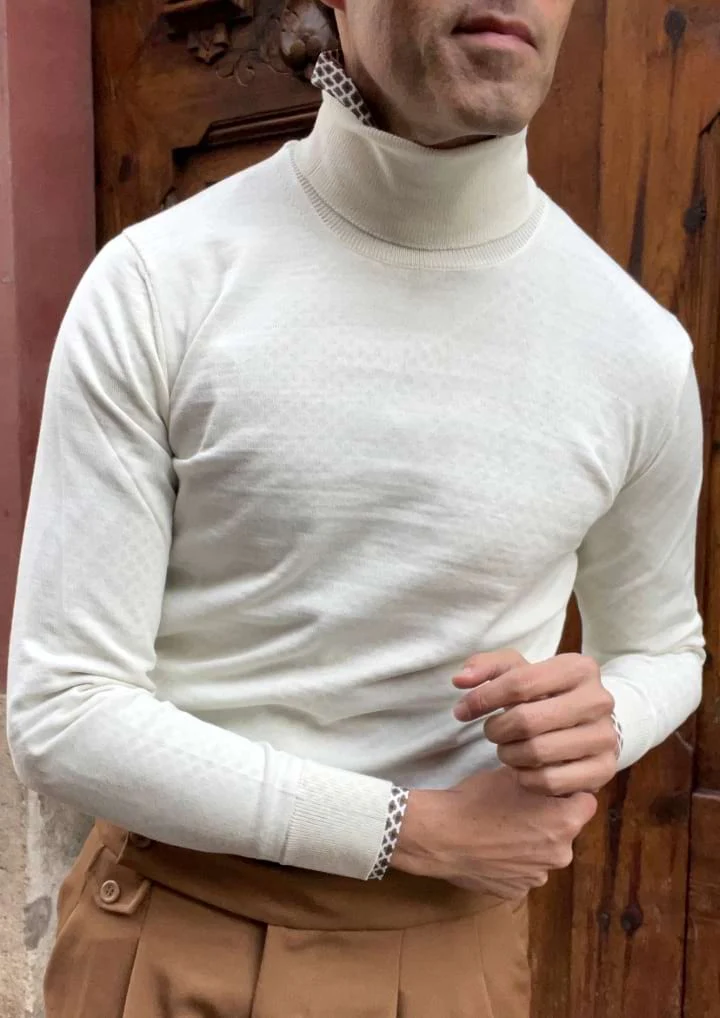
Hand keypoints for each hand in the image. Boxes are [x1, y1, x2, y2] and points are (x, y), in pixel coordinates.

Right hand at [391, 767, 596, 897]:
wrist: (441, 836)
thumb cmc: (477, 800)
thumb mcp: (511, 774)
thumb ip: (541, 774)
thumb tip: (552, 768)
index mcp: (564, 822)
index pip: (586, 802)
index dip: (569, 792)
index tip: (550, 788)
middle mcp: (560, 854)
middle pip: (565, 829)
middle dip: (549, 818)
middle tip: (520, 805)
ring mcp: (538, 876)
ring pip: (544, 852)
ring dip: (532, 842)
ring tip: (502, 828)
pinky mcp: (516, 892)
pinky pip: (523, 871)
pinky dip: (513, 861)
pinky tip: (491, 848)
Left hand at [452, 649, 618, 795]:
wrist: (587, 724)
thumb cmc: (544, 695)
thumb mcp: (518, 672)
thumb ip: (485, 668)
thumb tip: (460, 679)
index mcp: (579, 668)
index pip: (519, 683)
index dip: (482, 698)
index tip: (462, 710)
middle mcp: (599, 700)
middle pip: (526, 720)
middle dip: (496, 730)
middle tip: (491, 732)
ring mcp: (605, 737)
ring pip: (536, 752)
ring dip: (508, 755)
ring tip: (507, 748)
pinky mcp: (604, 770)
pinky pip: (549, 781)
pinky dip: (526, 778)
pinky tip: (524, 768)